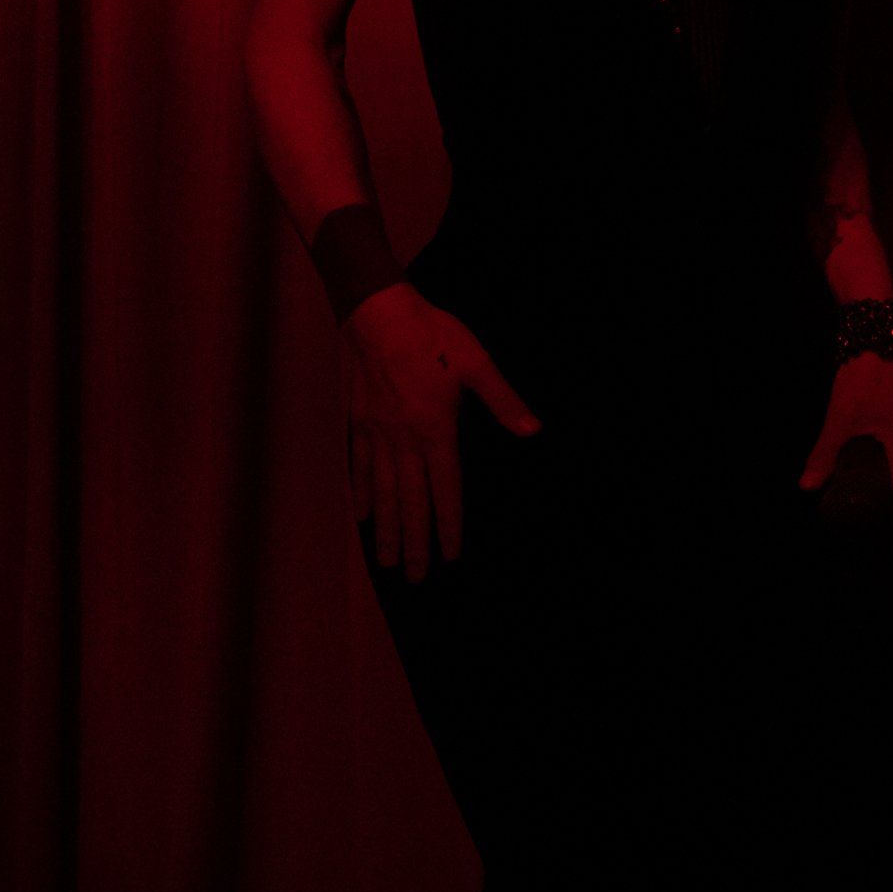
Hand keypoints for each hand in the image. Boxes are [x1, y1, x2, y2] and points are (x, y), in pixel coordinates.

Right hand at [339, 282, 541, 579]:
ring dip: (387, 529)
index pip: (446, 490)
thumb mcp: (476, 363)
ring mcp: (378, 434)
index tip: (451, 556)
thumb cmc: (431, 334)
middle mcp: (404, 440)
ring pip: (382, 492)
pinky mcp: (360, 423)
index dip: (449, 525)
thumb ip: (503, 400)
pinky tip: (361, 517)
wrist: (377, 313)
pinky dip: (361, 494)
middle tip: (414, 578)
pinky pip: (359, 467)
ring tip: (387, 561)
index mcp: (437, 430)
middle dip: (415, 542)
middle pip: (410, 502)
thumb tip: (533, 431)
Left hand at [797, 350, 892, 499]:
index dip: (871, 499)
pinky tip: (864, 437)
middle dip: (872, 479)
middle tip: (844, 482)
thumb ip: (825, 455)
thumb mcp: (841, 420)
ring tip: (849, 461)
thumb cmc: (866, 381)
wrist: (885, 333)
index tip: (850, 502)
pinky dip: (884, 441)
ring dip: (877, 459)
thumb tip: (807, 486)